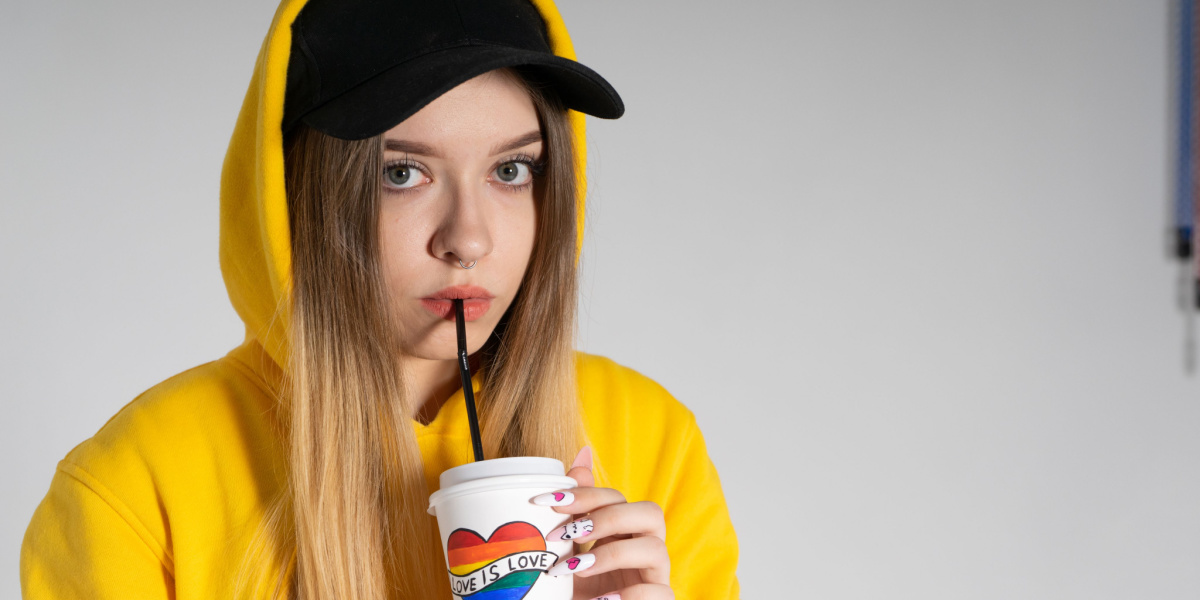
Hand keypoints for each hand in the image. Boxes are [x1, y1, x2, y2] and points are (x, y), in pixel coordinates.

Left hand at [531, 447, 673, 599]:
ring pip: (657, 550)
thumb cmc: (574, 589)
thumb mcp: (568, 549)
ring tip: (576, 569)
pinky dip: (631, 593)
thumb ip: (575, 510)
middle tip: (566, 535)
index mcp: (624, 531)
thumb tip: (582, 453)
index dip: (585, 494)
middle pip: (651, 513)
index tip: (545, 502)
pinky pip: (660, 593)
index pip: (618, 498)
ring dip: (613, 554)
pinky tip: (601, 598)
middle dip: (608, 517)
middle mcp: (645, 549)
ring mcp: (655, 578)